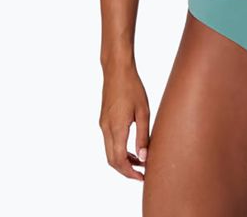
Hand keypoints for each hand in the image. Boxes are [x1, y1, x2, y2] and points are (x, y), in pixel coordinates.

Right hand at [99, 64, 149, 180]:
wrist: (116, 70)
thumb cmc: (132, 87)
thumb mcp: (143, 112)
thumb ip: (143, 135)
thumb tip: (143, 157)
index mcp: (116, 128)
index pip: (119, 160)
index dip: (130, 173)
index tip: (142, 177)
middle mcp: (106, 128)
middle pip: (112, 160)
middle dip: (125, 170)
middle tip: (141, 173)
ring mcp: (103, 124)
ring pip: (109, 152)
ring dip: (122, 161)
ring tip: (140, 161)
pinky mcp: (103, 120)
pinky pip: (109, 142)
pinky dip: (119, 150)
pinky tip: (132, 147)